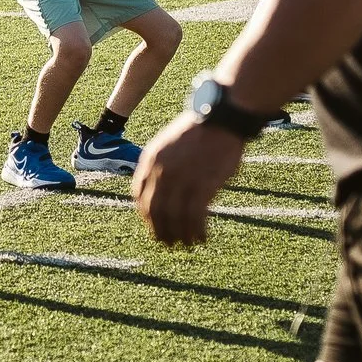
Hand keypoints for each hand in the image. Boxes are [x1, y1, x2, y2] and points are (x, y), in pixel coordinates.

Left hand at [133, 111, 245, 246]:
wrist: (221, 117)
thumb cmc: (200, 130)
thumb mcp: (169, 144)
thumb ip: (161, 165)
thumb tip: (160, 189)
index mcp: (150, 160)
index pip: (139, 195)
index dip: (146, 214)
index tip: (154, 224)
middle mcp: (162, 172)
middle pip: (155, 211)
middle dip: (160, 231)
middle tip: (168, 243)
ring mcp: (181, 179)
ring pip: (175, 218)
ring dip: (180, 235)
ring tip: (186, 244)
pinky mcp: (202, 185)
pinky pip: (195, 217)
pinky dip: (197, 231)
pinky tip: (202, 238)